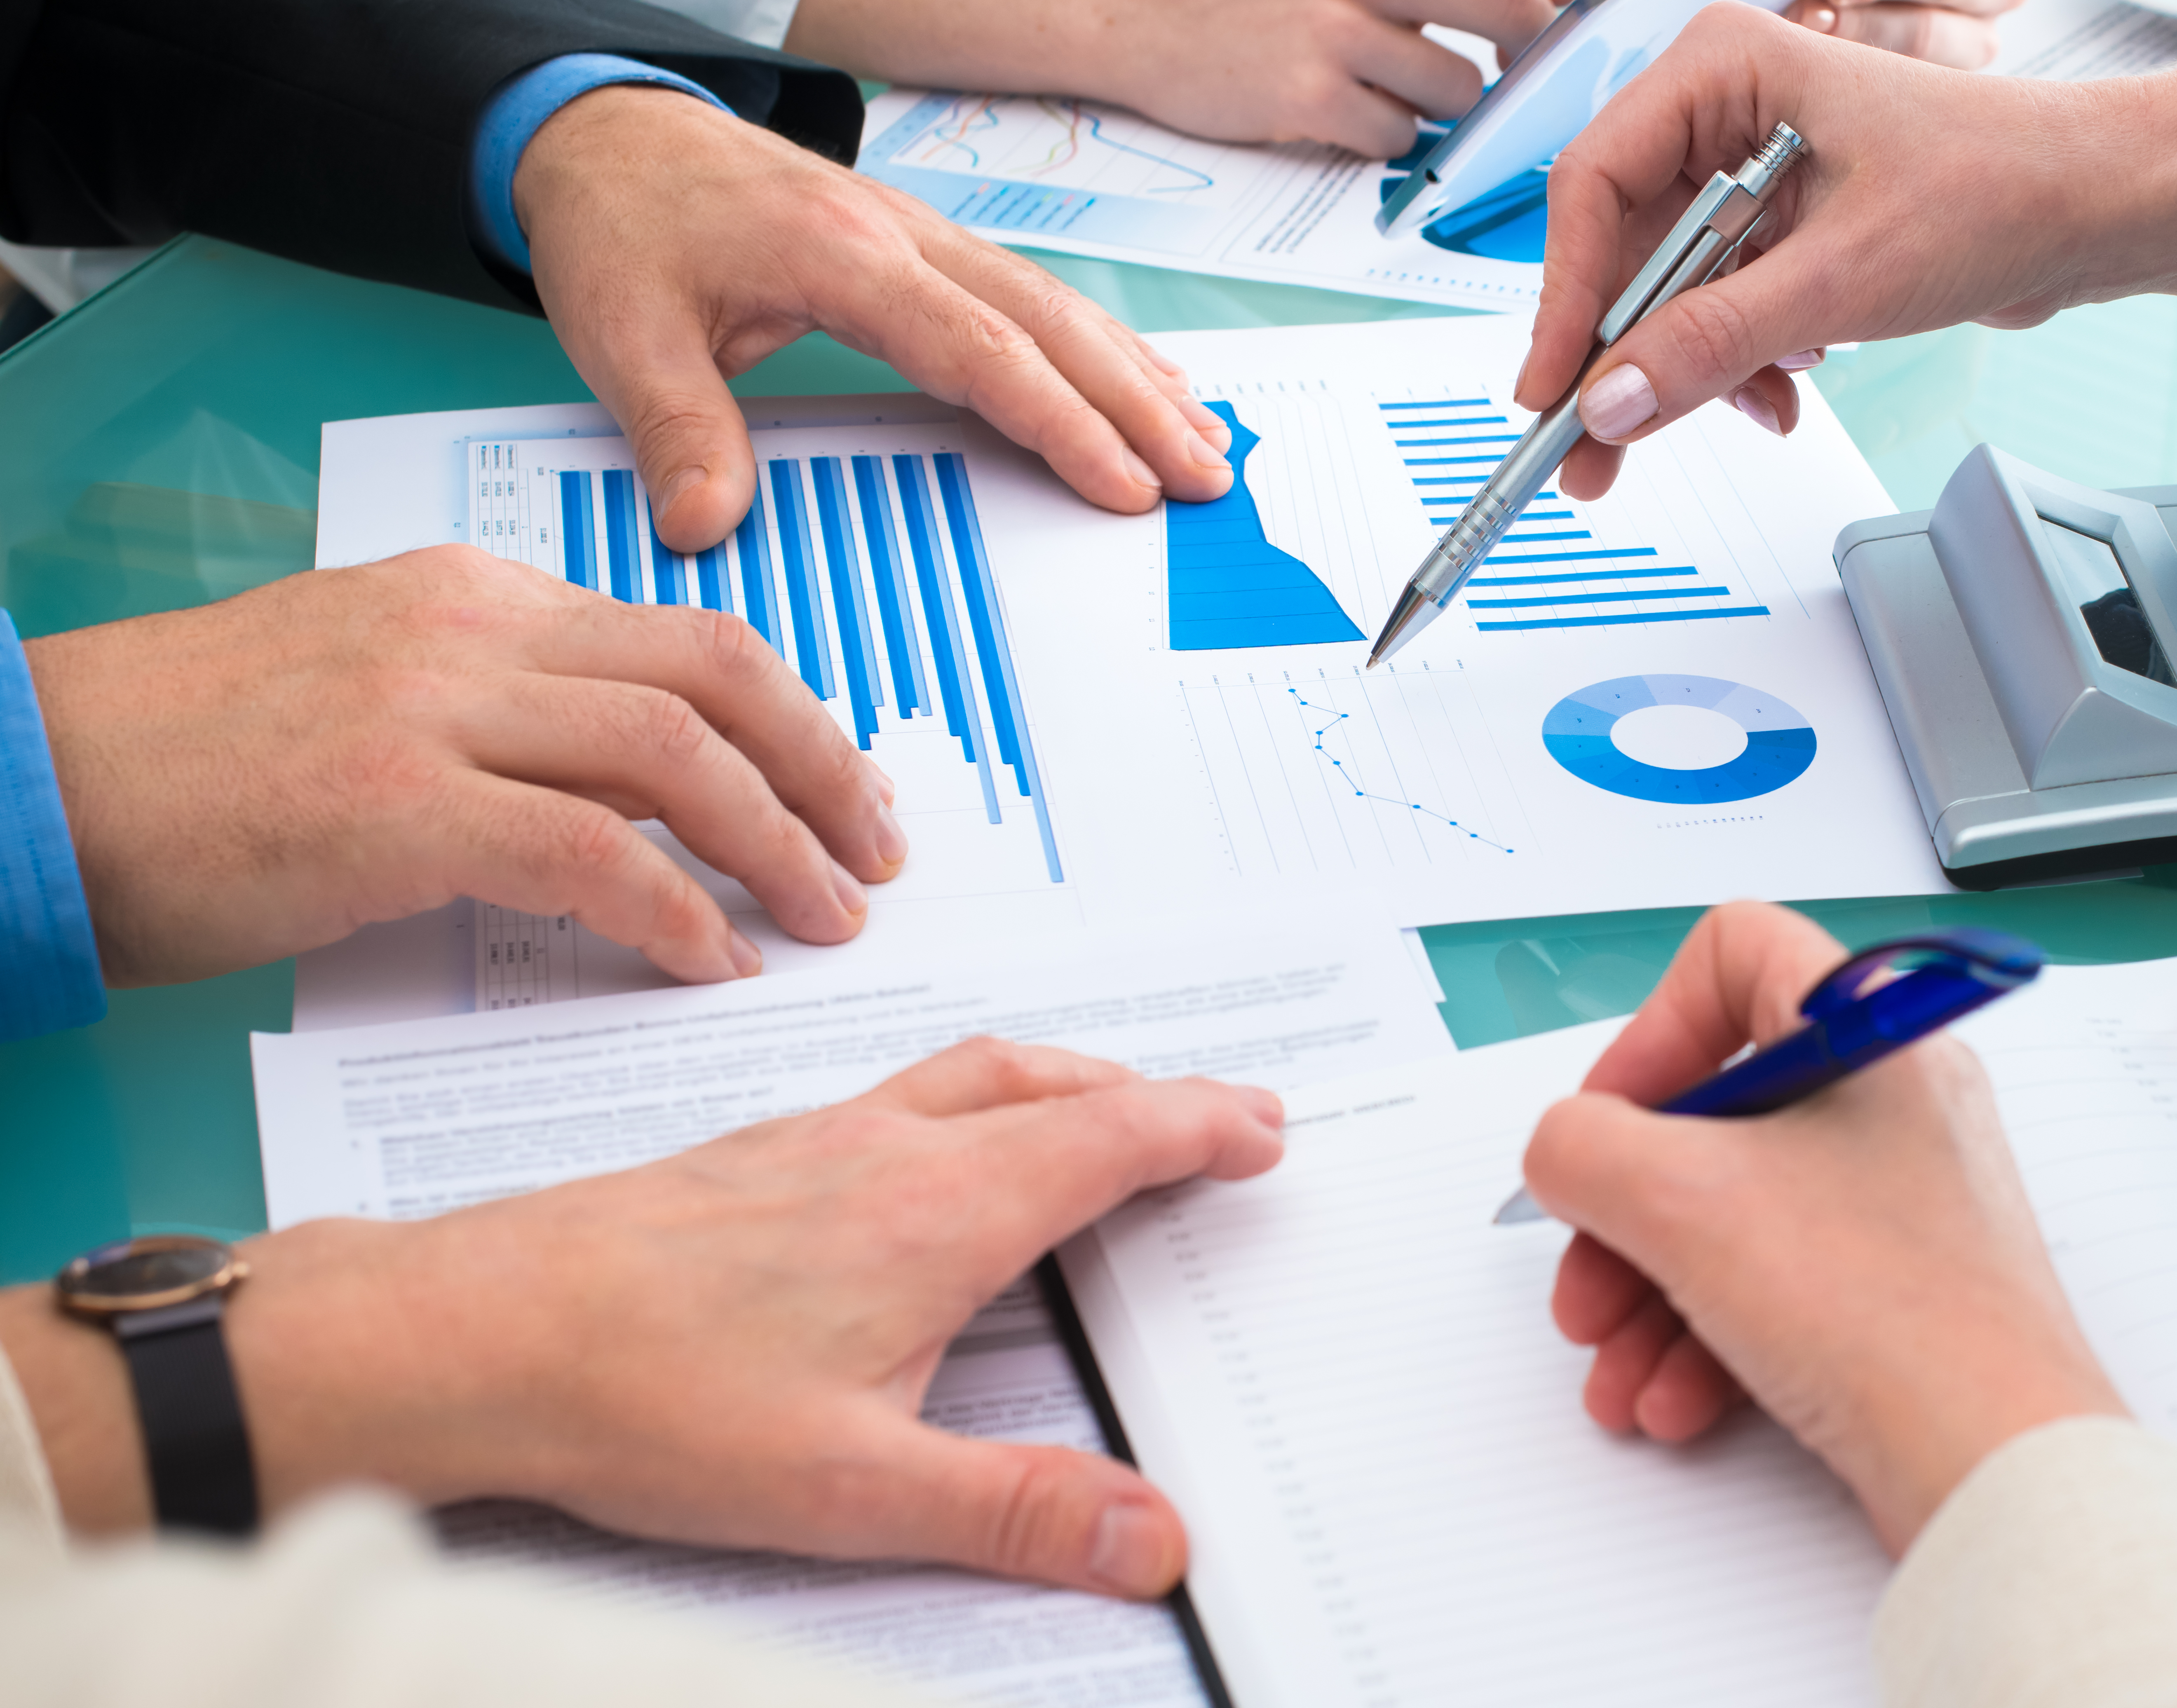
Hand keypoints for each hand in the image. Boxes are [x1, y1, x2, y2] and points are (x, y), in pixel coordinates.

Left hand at [11, 1040, 1285, 1594]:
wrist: (481, 1333)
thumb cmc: (649, 1398)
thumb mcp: (853, 1488)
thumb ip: (1013, 1509)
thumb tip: (1152, 1538)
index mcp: (938, 1212)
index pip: (1110, 1139)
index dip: (1200, 1127)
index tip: (1261, 1127)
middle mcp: (887, 1149)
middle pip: (1057, 1086)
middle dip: (1155, 1095)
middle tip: (1221, 1114)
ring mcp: (818, 1137)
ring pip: (978, 1072)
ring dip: (1069, 1079)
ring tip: (1111, 1106)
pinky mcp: (760, 1150)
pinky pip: (907, 1086)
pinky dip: (979, 1090)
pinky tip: (947, 1140)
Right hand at [26, 545, 901, 986]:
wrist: (38, 777)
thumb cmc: (193, 762)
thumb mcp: (374, 700)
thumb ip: (500, 716)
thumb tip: (622, 787)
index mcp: (475, 600)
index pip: (686, 640)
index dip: (790, 718)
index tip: (843, 791)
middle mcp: (472, 632)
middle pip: (718, 677)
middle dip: (823, 767)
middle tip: (875, 854)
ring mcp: (434, 710)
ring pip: (676, 754)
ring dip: (774, 842)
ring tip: (824, 917)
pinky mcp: (394, 804)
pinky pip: (586, 850)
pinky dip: (670, 908)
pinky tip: (707, 959)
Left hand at [515, 85, 1233, 552]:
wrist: (606, 130)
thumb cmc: (623, 226)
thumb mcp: (623, 331)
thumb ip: (675, 430)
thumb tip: (704, 527)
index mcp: (842, 257)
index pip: (980, 350)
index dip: (1060, 423)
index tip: (1123, 486)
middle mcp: (902, 236)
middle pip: (1049, 324)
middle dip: (1136, 403)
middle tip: (1206, 473)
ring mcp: (921, 232)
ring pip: (1055, 304)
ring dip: (1133, 372)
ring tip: (1204, 435)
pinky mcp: (922, 241)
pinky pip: (1030, 292)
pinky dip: (1098, 340)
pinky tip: (1142, 375)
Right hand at [1098, 0, 1637, 157]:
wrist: (1147, 11)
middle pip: (1513, 11)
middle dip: (1525, 52)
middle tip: (1506, 66)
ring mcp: (1337, 28)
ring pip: (1461, 90)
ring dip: (1447, 106)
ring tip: (1393, 86)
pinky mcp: (1307, 97)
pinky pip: (1398, 139)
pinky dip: (1387, 140)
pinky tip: (1347, 113)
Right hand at [1517, 3, 2176, 497]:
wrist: (2100, 204)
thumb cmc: (2001, 188)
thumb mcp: (1844, 279)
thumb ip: (1714, 342)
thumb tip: (1612, 401)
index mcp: (1723, 66)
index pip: (1593, 186)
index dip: (1564, 299)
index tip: (1552, 391)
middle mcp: (1725, 106)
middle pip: (1620, 245)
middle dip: (1624, 354)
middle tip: (1596, 450)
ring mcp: (1750, 165)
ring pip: (1667, 287)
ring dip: (1693, 364)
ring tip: (1751, 409)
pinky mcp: (1780, 220)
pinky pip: (1716, 302)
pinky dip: (1737, 359)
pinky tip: (1782, 389)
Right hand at [1520, 903, 2124, 1554]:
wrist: (1995, 1468)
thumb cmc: (1880, 1310)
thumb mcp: (1680, 1199)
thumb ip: (1583, 1146)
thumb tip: (1566, 1152)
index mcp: (1871, 1037)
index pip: (1736, 955)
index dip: (1651, 1031)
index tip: (1612, 1123)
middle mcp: (1895, 1109)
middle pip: (1711, 1116)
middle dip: (1623, 1213)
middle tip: (1583, 1288)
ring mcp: (1901, 1206)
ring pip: (1732, 1218)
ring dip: (1649, 1297)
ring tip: (1615, 1375)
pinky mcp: (1899, 1296)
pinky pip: (1777, 1292)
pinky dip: (1709, 1343)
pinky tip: (1673, 1405)